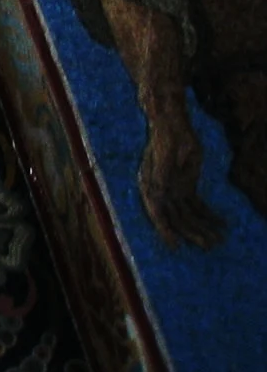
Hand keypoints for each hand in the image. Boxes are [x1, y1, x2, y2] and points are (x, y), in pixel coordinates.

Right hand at [137, 112, 224, 246]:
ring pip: (189, 215)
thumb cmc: (164, 140)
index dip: (165, 231)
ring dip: (204, 227)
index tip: (176, 246)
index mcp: (150, 186)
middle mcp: (161, 192)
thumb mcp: (162, 158)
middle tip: (209, 245)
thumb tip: (157, 195)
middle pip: (177, 218)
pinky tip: (222, 223)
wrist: (171, 126)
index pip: (157, 213)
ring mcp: (175, 190)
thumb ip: (160, 176)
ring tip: (219, 239)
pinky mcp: (187, 186)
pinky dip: (210, 215)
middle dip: (193, 233)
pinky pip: (199, 205)